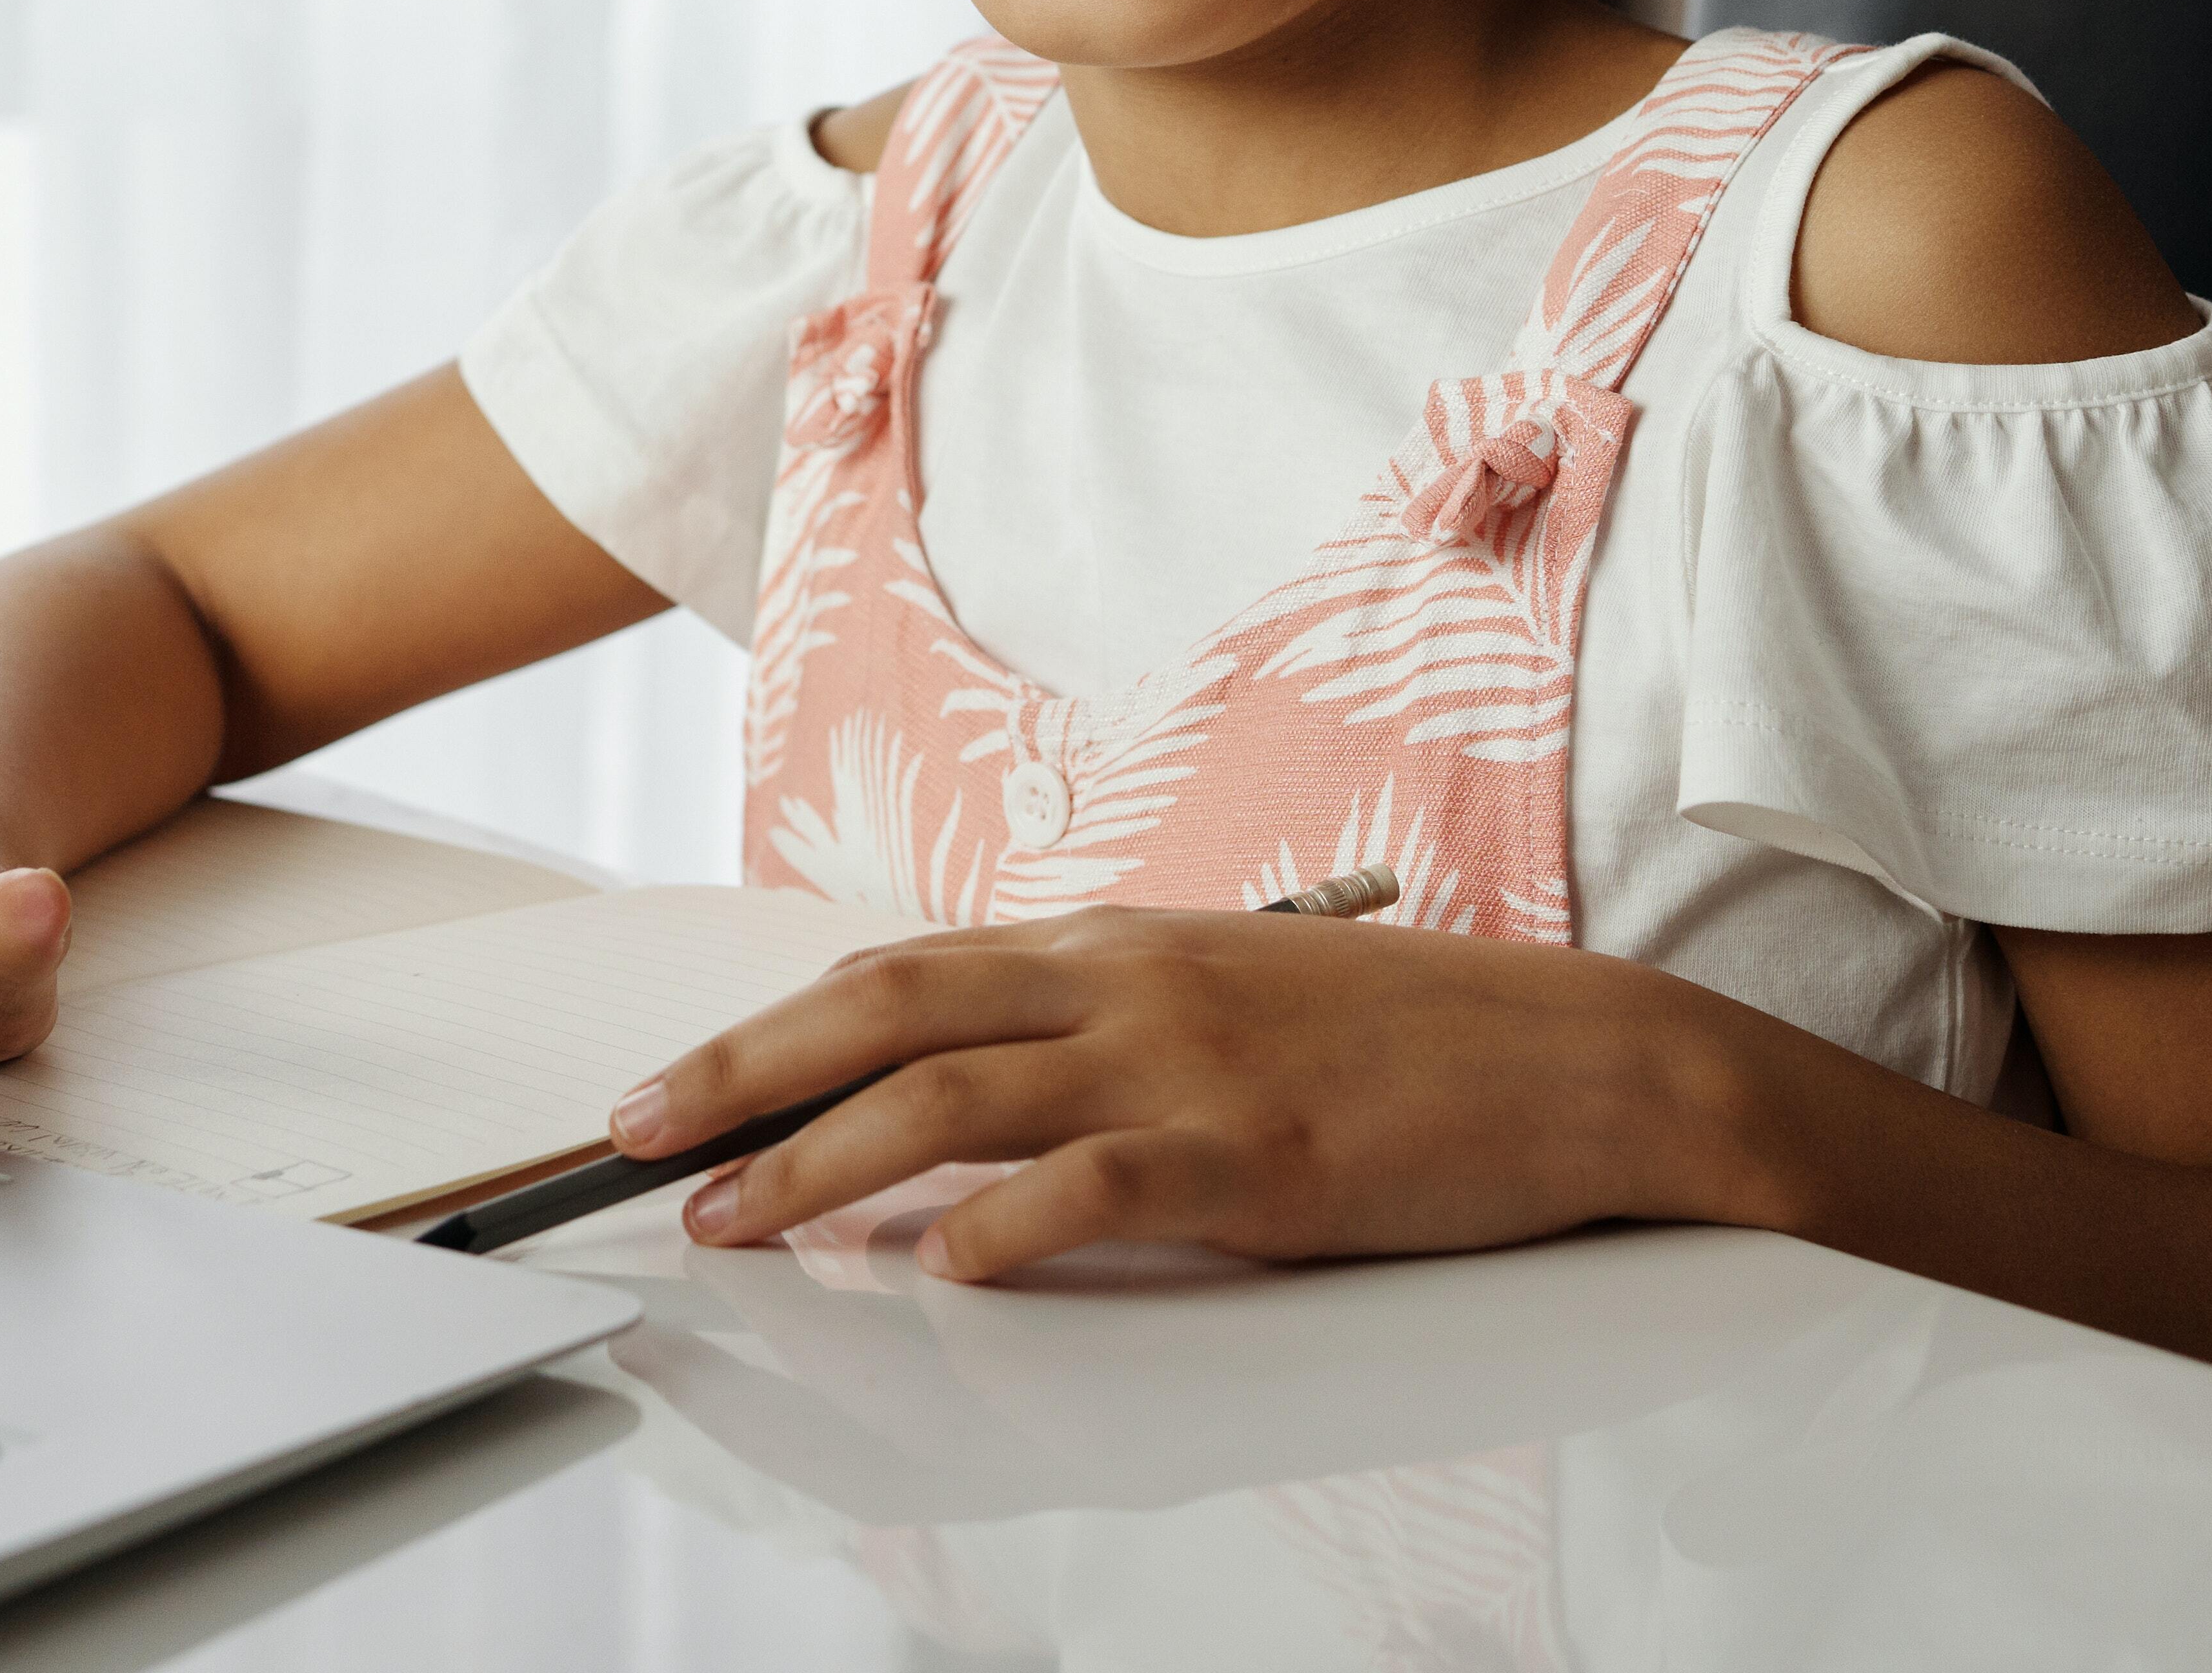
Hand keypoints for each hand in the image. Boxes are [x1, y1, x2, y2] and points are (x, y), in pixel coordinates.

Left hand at [606, 909, 1743, 1280]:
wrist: (1578, 1057)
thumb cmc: (1405, 1044)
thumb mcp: (1226, 1002)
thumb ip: (1099, 1037)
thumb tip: (967, 1106)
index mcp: (1116, 944)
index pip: (899, 969)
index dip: (771, 1025)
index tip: (673, 1083)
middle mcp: (1128, 980)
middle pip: (884, 1006)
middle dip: (741, 1072)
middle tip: (633, 1135)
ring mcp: (1186, 1061)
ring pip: (953, 1092)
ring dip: (820, 1157)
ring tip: (730, 1212)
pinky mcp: (1253, 1154)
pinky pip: (1096, 1184)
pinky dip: (1001, 1226)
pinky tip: (938, 1267)